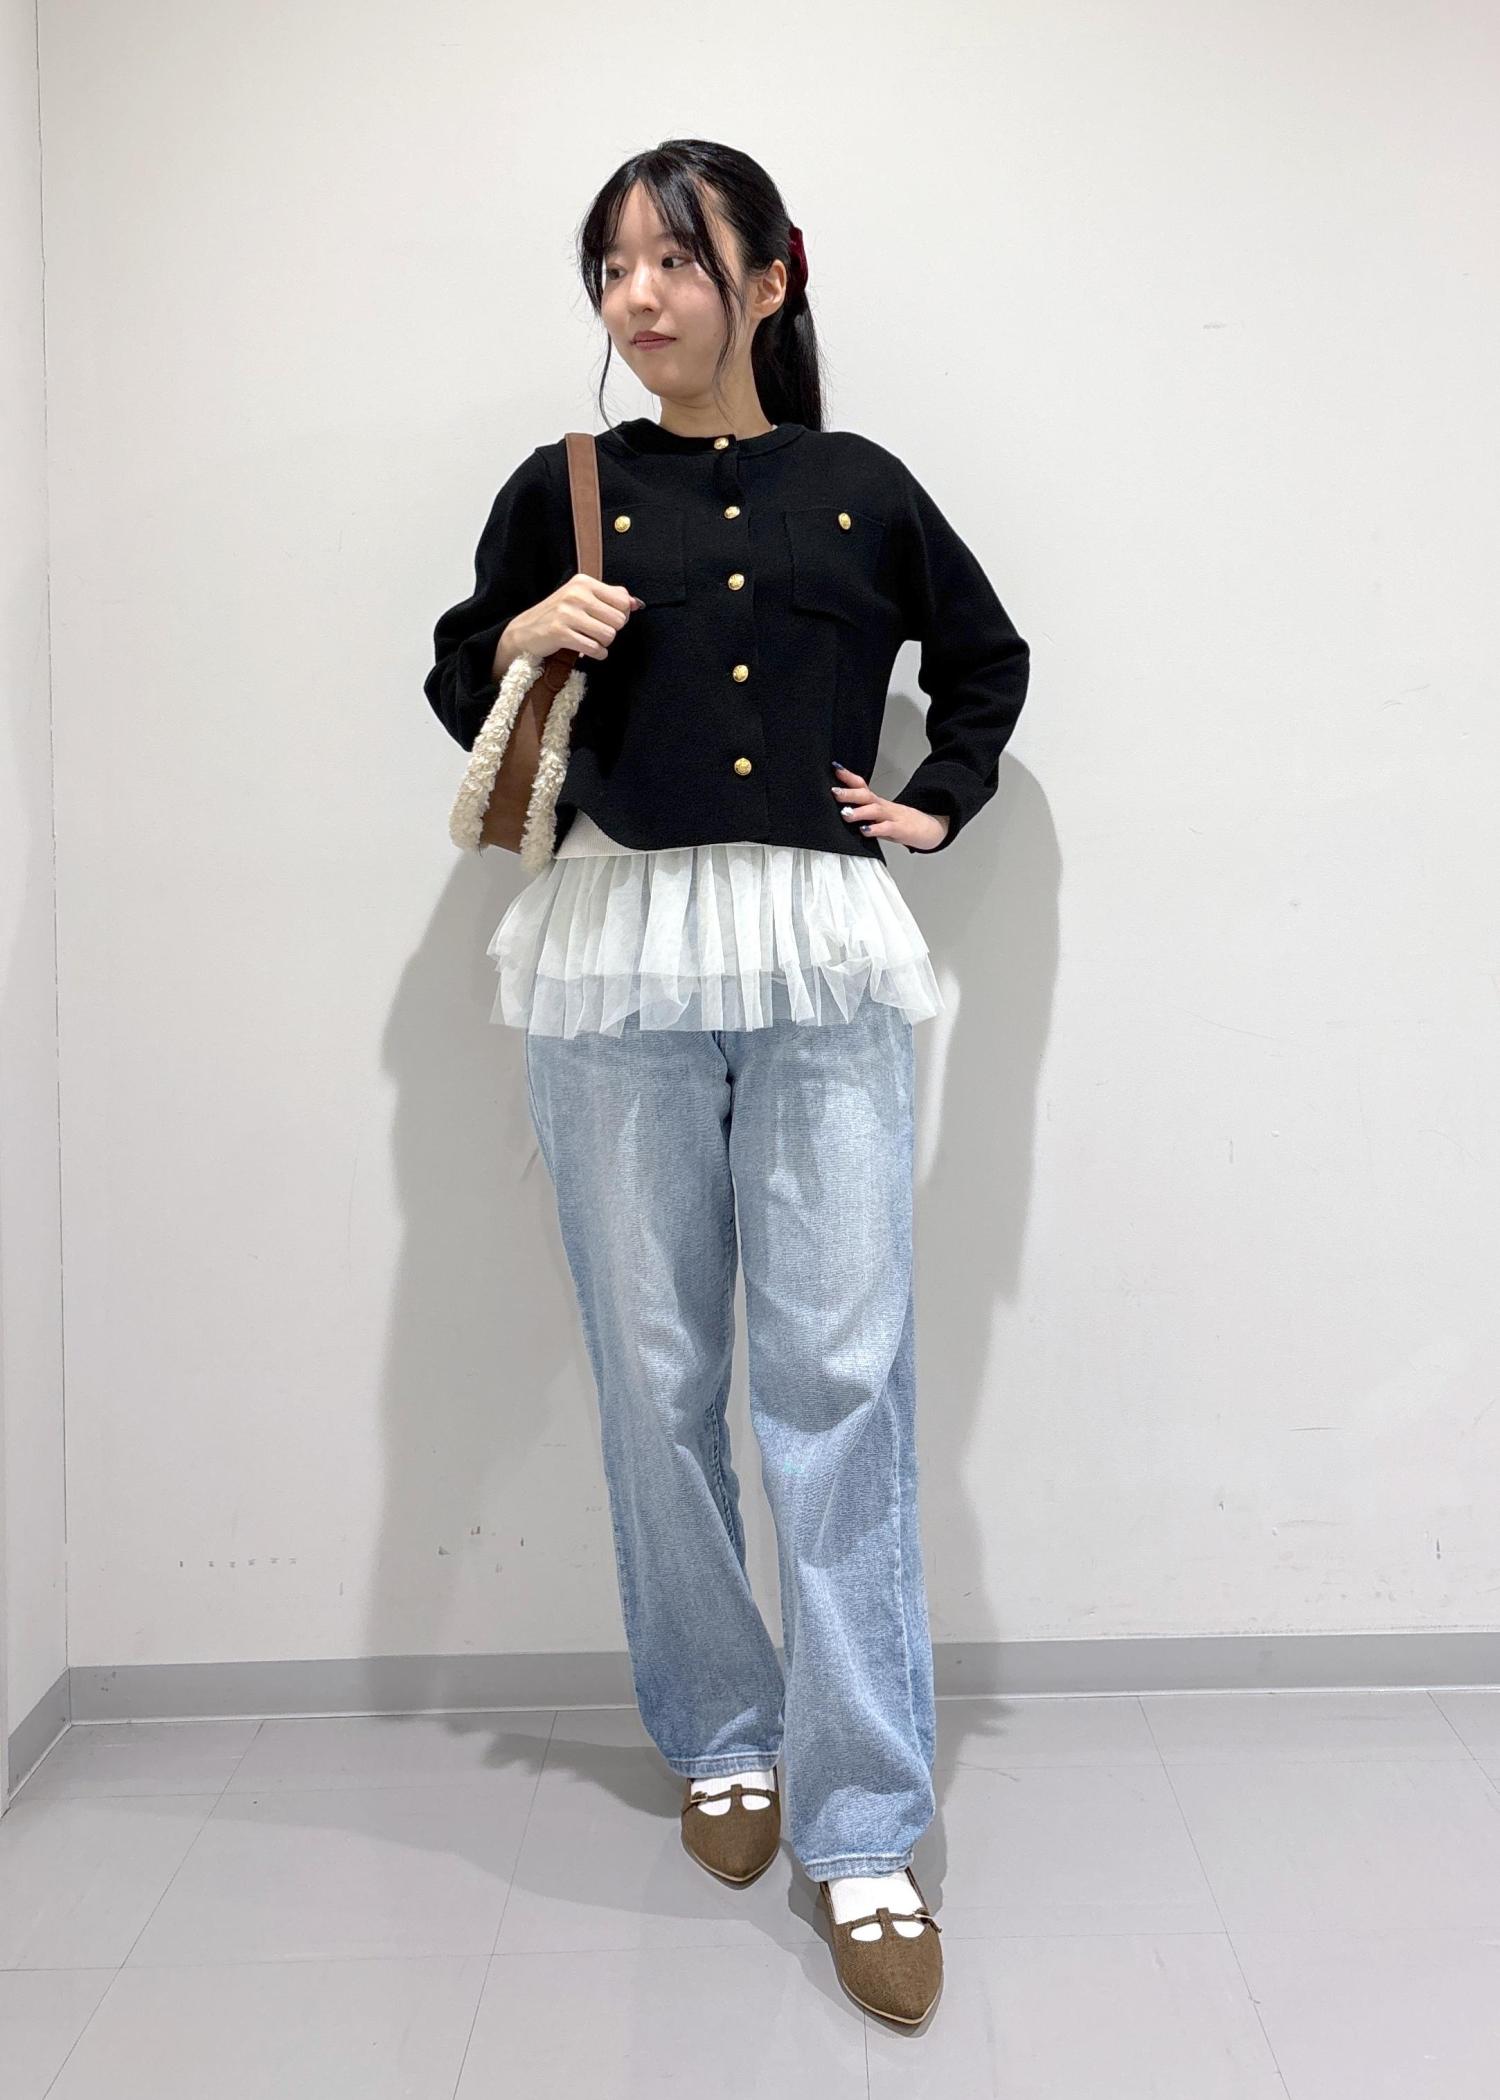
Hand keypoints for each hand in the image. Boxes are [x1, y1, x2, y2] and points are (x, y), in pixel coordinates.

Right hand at [499, 574, 644, 670]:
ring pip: (609, 635)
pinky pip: (595, 649)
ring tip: (592, 641)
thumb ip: (610, 597)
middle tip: (598, 633)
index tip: (608, 620)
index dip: (622, 615)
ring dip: (604, 644)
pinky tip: (589, 651)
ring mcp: (567, 613)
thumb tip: (637, 604)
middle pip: (619, 620)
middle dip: (612, 631)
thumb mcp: (581, 597)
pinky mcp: (560, 633)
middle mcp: (576, 594)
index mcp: (584, 582)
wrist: (525, 630)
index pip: (623, 601)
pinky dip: (597, 654)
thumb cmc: (558, 614)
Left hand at [830, 764, 950, 849]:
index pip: (861, 785)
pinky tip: (864, 830)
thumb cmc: (899, 823)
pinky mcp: (899, 829)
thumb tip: (839, 811)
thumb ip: (861, 813)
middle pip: (865, 795)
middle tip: (834, 792)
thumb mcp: (878, 816)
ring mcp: (892, 817)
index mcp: (876, 802)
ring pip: (874, 810)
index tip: (835, 768)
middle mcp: (882, 806)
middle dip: (849, 793)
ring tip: (845, 813)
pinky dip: (874, 829)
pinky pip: (886, 828)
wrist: (928, 828)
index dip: (848, 777)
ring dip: (859, 811)